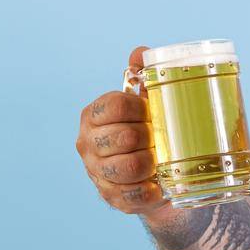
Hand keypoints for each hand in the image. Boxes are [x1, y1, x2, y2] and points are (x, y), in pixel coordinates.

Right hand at [75, 46, 166, 215]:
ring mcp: (96, 172)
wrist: (155, 174)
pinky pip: (131, 195)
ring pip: (127, 167)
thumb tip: (140, 52)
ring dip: (149, 164)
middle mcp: (88, 143)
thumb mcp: (146, 103)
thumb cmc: (148, 130)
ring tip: (160, 161)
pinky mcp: (111, 197)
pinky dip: (148, 191)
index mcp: (93, 115)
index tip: (153, 112)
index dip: (140, 108)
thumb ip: (142, 76)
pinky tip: (157, 185)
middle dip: (148, 137)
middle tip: (161, 138)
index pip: (114, 105)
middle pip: (123, 137)